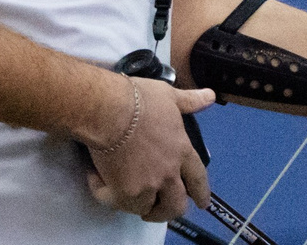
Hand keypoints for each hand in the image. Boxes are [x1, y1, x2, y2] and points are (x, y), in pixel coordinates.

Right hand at [83, 76, 214, 222]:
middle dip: (168, 210)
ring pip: (149, 209)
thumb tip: (210, 95)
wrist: (107, 108)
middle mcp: (170, 173)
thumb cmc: (137, 99)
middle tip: (157, 210)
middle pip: (176, 204)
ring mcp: (149, 184)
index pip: (198, 178)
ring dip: (137, 205)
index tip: (202, 204)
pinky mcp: (125, 190)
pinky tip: (95, 179)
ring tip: (124, 199)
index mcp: (182, 151)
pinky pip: (116, 202)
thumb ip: (188, 100)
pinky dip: (105, 193)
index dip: (201, 193)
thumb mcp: (167, 95)